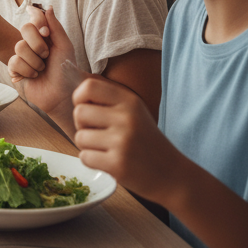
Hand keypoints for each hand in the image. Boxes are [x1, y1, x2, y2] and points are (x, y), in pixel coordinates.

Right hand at [8, 4, 85, 122]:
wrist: (62, 93)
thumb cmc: (66, 70)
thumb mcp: (64, 46)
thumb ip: (55, 26)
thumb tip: (48, 7)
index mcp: (42, 36)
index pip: (34, 18)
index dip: (39, 24)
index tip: (47, 34)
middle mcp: (30, 43)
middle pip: (24, 29)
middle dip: (39, 45)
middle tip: (46, 55)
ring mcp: (21, 56)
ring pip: (19, 47)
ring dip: (35, 61)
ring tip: (42, 69)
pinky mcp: (14, 69)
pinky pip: (14, 62)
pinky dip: (28, 70)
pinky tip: (34, 76)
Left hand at [72, 75, 181, 204]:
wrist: (172, 175)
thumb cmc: (145, 140)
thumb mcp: (133, 111)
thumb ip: (107, 95)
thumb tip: (75, 72)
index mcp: (129, 101)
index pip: (88, 86)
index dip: (79, 98)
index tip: (88, 110)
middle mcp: (126, 118)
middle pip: (79, 113)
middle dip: (82, 125)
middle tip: (98, 134)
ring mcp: (123, 141)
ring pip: (79, 137)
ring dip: (88, 146)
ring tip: (107, 149)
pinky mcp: (118, 164)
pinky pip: (85, 157)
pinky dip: (92, 161)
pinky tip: (109, 162)